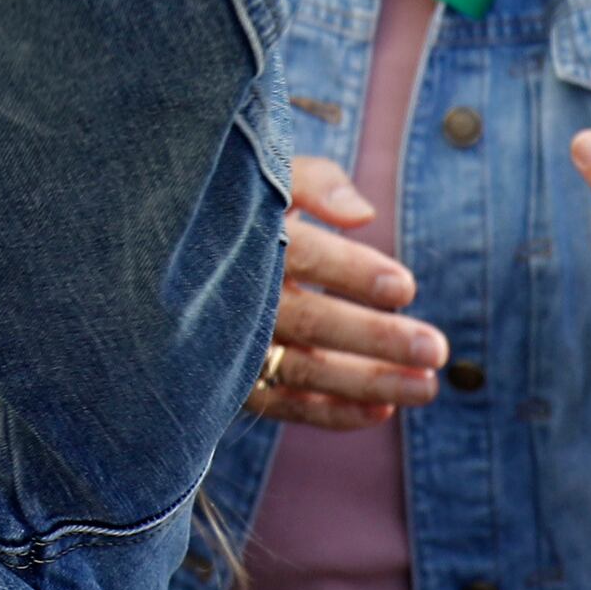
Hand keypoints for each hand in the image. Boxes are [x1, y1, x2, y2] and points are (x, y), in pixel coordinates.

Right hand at [250, 152, 445, 429]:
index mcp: (239, 237)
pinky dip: (330, 413)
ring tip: (426, 388)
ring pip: (302, 370)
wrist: (155, 258)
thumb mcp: (261, 175)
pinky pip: (282, 404)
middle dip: (375, 338)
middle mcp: (231, 297)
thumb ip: (315, 183)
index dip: (352, 272)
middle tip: (434, 349)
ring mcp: (227, 346)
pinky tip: (382, 411)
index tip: (405, 287)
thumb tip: (363, 214)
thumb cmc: (228, 208)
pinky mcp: (228, 382)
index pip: (303, 256)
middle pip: (309, 321)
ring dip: (367, 382)